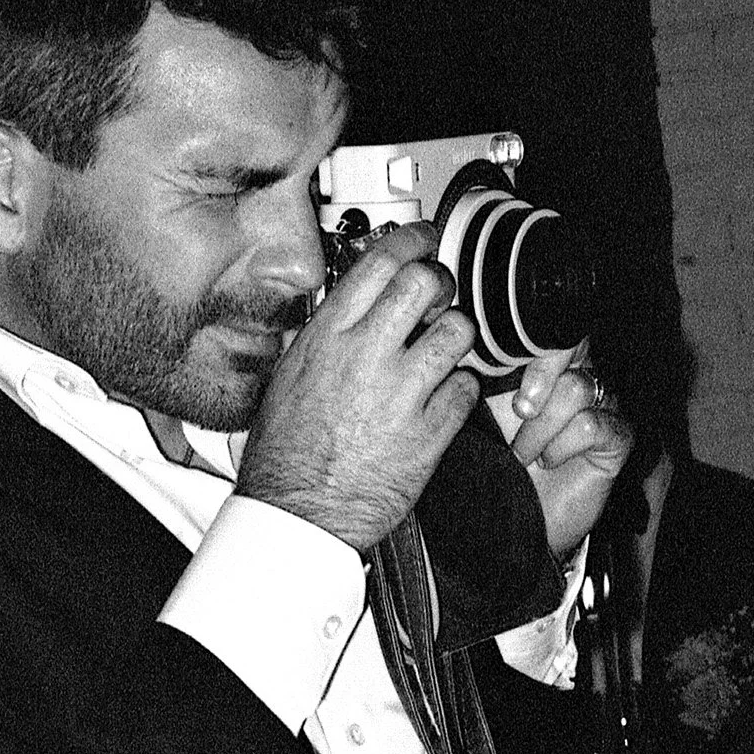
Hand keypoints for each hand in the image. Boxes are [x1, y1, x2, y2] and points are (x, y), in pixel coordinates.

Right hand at [236, 225, 480, 549]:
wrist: (299, 514)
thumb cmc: (285, 456)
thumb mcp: (289, 377)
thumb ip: (324, 337)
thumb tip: (348, 309)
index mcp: (328, 340)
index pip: (379, 265)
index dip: (411, 241)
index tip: (423, 238)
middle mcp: (366, 358)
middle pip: (426, 284)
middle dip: (440, 284)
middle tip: (440, 296)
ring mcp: (401, 394)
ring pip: (458, 332)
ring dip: (458, 335)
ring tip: (445, 350)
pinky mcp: (429, 433)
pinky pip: (467, 389)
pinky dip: (463, 389)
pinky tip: (446, 397)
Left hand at [487, 348, 632, 561]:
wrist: (519, 517)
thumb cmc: (500, 463)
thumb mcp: (481, 413)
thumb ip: (480, 373)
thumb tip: (457, 336)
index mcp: (551, 364)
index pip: (554, 329)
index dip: (534, 340)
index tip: (502, 364)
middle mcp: (582, 375)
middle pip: (575, 345)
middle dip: (540, 374)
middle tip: (520, 410)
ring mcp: (604, 404)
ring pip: (576, 388)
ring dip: (540, 426)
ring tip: (523, 453)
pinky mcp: (618, 436)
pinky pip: (592, 424)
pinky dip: (562, 445)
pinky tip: (549, 462)